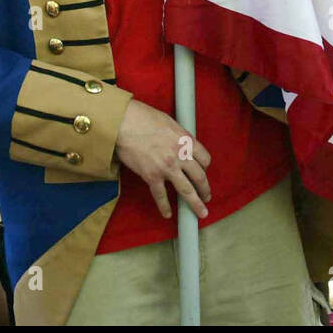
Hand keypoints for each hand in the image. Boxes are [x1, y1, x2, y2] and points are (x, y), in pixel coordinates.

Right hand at [114, 100, 211, 218]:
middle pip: (200, 177)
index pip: (205, 158)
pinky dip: (165, 207)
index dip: (205, 167)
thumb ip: (179, 136)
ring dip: (195, 203)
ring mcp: (167, 168)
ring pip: (186, 190)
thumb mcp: (170, 122)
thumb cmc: (144, 118)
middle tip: (207, 197)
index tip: (203, 171)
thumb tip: (182, 145)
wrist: (124, 123)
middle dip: (205, 190)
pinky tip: (167, 214)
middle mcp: (180, 156)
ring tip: (201, 212)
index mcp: (186, 141)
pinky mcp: (151, 176)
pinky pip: (161, 195)